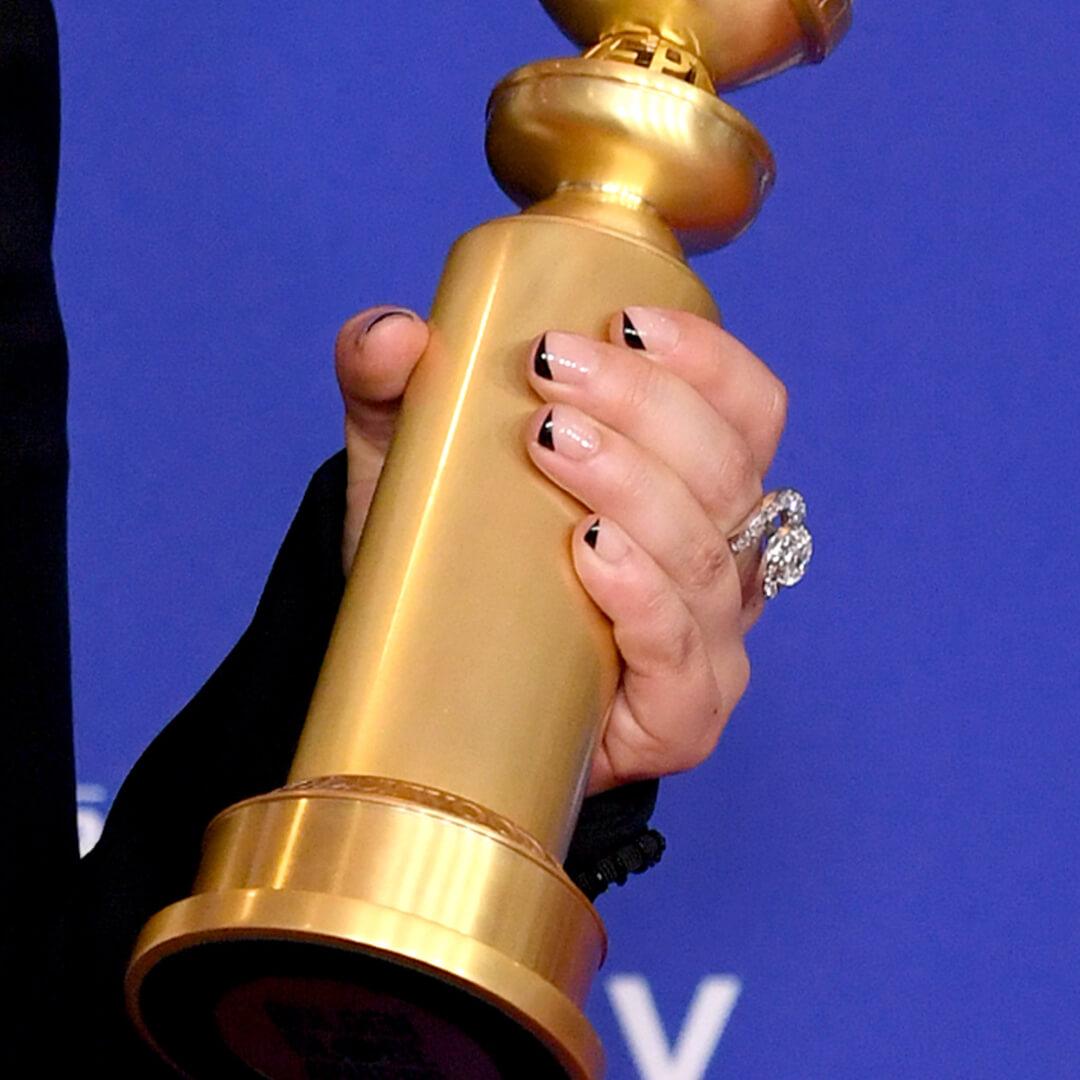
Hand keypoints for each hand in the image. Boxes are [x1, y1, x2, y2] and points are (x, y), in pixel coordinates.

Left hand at [335, 305, 786, 793]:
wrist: (438, 688)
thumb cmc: (457, 566)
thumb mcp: (420, 463)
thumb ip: (394, 389)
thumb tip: (391, 334)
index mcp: (696, 489)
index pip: (747, 411)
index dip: (706, 358)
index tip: (621, 321)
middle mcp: (721, 562)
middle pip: (728, 470)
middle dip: (645, 404)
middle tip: (553, 369)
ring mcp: (709, 644)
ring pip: (704, 553)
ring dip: (634, 485)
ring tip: (551, 442)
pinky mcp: (679, 717)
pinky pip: (680, 648)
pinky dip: (642, 592)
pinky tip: (593, 550)